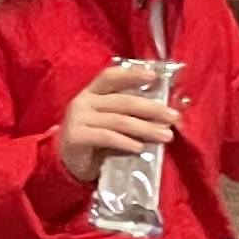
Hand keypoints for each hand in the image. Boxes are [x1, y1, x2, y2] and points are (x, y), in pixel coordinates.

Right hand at [55, 60, 182, 182]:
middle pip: (122, 101)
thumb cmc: (93, 141)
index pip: (110, 77)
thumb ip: (128, 116)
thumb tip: (163, 119)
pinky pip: (106, 137)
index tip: (153, 76)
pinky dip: (125, 142)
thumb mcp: (109, 123)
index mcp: (92, 93)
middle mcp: (84, 101)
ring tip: (165, 136)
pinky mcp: (76, 136)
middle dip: (151, 109)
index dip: (131, 75)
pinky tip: (140, 148)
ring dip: (146, 128)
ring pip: (119, 120)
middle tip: (173, 117)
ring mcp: (78, 118)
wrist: (65, 163)